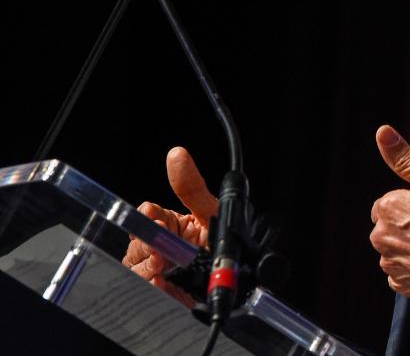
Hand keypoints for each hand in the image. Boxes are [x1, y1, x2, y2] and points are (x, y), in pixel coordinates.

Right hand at [122, 147, 217, 306]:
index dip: (147, 216)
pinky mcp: (162, 290)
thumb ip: (192, 188)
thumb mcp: (211, 211)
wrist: (240, 278)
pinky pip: (143, 286)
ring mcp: (160, 269)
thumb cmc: (227, 242)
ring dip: (146, 264)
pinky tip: (162, 280)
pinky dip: (150, 283)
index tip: (155, 217)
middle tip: (160, 247)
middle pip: (136, 241)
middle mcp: (162, 245)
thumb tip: (177, 154)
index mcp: (171, 224)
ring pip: (134, 265)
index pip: (146, 215)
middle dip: (145, 243)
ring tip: (163, 265)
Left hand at [369, 125, 409, 308]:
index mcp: (389, 208)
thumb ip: (406, 158)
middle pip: (389, 228)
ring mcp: (393, 266)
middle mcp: (383, 239)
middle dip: (409, 226)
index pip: (388, 203)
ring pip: (397, 251)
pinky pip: (405, 275)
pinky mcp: (405, 288)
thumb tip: (383, 132)